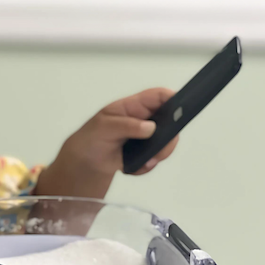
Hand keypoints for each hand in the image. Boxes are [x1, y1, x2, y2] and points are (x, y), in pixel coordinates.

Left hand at [35, 88, 178, 200]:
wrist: (84, 163)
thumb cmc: (90, 138)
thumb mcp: (103, 128)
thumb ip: (127, 125)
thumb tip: (150, 127)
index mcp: (132, 106)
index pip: (158, 96)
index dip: (172, 99)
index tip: (180, 112)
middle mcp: (143, 119)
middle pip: (170, 120)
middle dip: (169, 137)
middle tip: (160, 151)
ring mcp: (145, 136)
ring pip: (166, 141)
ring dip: (159, 155)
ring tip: (145, 163)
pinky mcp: (144, 153)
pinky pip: (155, 158)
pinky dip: (147, 166)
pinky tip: (133, 168)